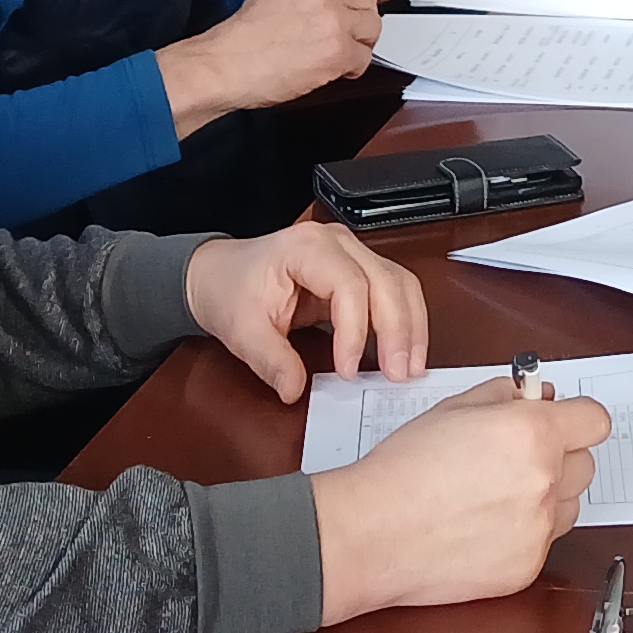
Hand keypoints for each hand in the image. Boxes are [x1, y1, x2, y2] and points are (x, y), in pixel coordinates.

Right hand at [159, 0, 384, 134]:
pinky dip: (352, 68)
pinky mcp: (338, 50)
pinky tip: (335, 71)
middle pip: (366, 0)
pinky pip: (364, 58)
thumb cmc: (240, 40)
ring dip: (360, 43)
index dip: (347, 3)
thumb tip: (329, 4)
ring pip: (372, 27)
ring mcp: (333, 18)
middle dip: (360, 21)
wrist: (224, 66)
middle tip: (348, 38)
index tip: (341, 16)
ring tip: (341, 55)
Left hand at [184, 219, 425, 398]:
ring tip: (411, 367)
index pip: (349, 285)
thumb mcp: (241, 330)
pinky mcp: (360, 269)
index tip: (348, 372)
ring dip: (411, 326)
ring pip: (400, 283)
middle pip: (386, 280)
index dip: (355, 331)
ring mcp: (353, 252)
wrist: (221, 274)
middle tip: (399, 375)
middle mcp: (338, 242)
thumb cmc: (231, 292)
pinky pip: (394, 290)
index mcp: (307, 248)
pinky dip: (406, 320)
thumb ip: (270, 360)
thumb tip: (295, 390)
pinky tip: (406, 351)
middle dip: (398, 330)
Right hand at [309, 375, 610, 624]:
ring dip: (547, 498)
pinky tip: (480, 528)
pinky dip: (521, 534)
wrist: (372, 532)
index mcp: (532, 434)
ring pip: (569, 507)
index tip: (559, 422)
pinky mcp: (525, 569)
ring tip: (494, 497)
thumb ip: (506, 396)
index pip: (595, 421)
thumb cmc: (404, 468)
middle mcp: (545, 482)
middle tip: (515, 459)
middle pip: (585, 465)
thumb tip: (537, 396)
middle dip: (559, 457)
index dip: (576, 418)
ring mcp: (538, 531)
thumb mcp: (455, 408)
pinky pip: (541, 542)